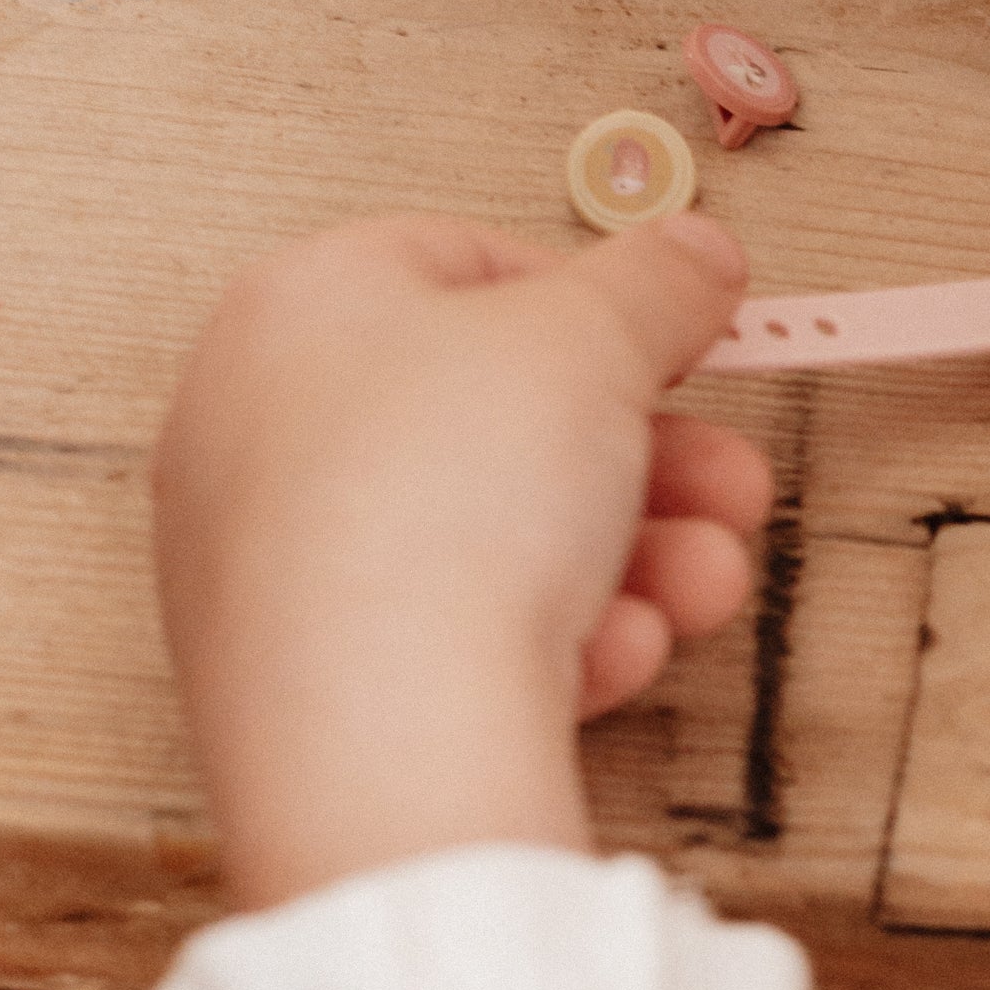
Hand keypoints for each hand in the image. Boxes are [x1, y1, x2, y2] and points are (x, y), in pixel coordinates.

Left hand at [154, 215, 773, 910]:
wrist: (379, 737)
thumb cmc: (444, 505)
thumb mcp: (594, 339)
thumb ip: (656, 282)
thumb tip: (692, 253)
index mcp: (296, 306)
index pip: (462, 262)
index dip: (595, 300)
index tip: (682, 340)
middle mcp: (259, 428)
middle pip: (494, 417)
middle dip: (647, 456)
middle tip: (730, 481)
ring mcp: (273, 563)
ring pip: (489, 535)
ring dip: (631, 555)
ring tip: (705, 582)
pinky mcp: (307, 680)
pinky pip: (451, 632)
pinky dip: (548, 638)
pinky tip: (610, 655)